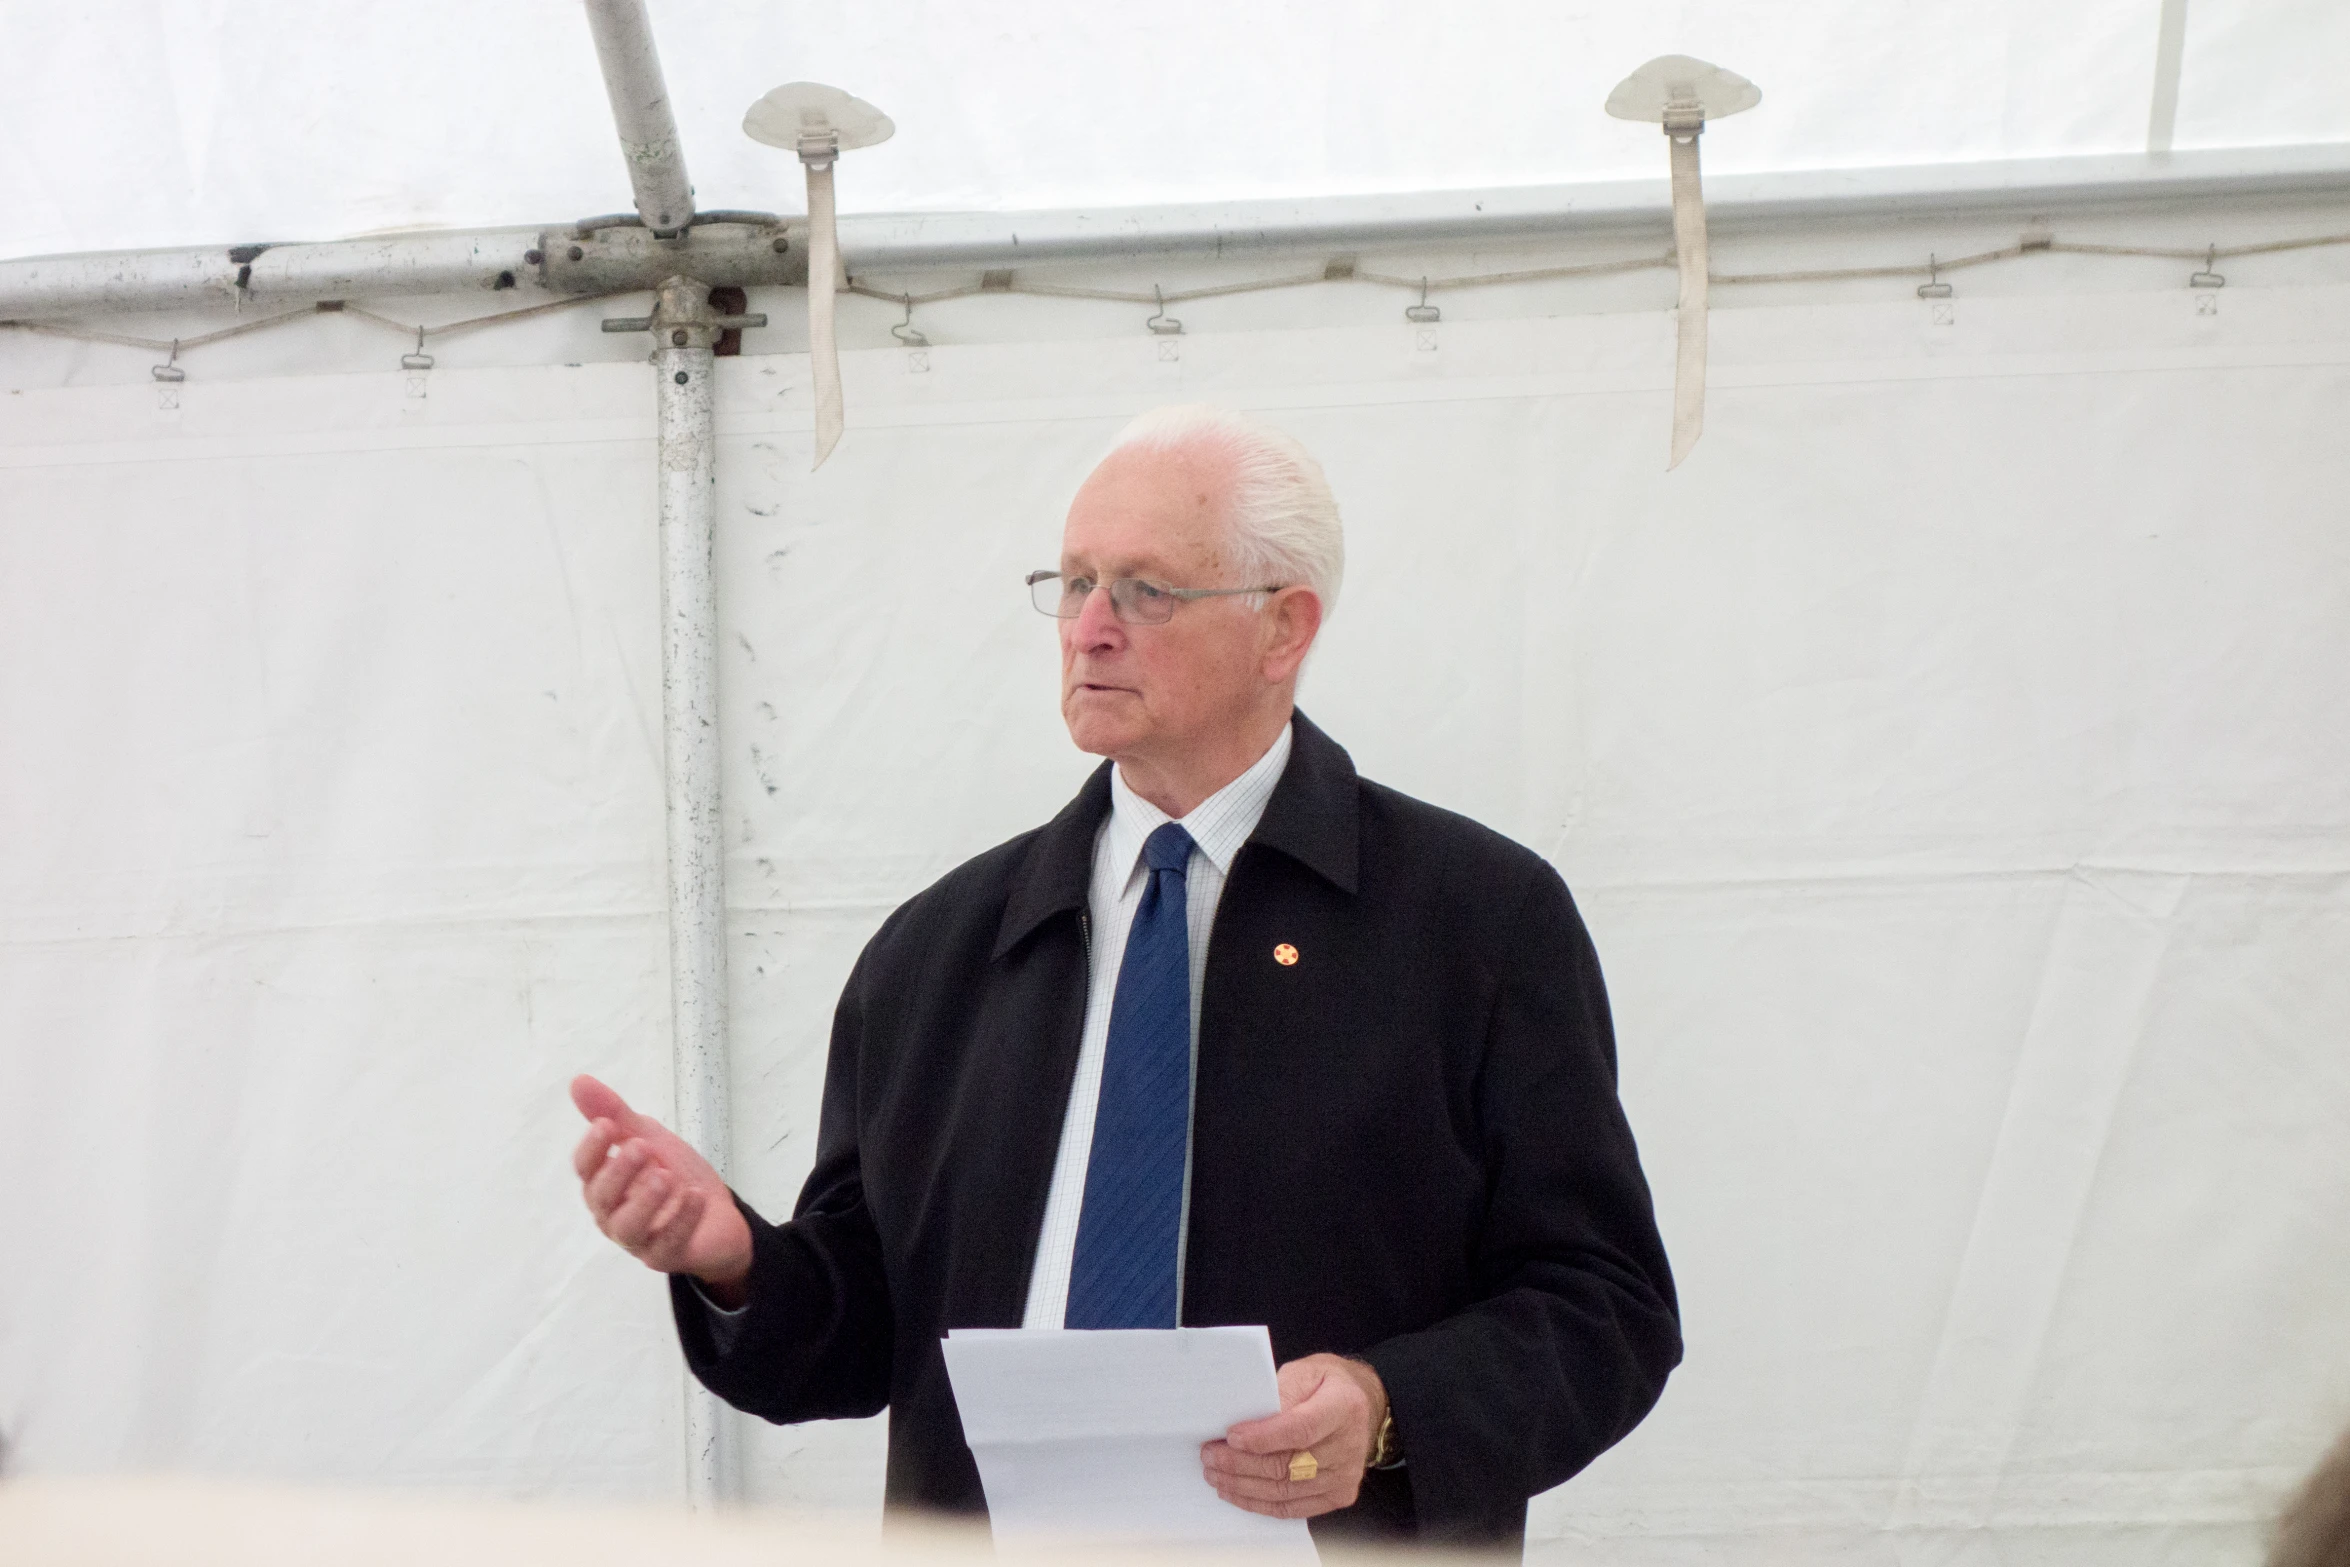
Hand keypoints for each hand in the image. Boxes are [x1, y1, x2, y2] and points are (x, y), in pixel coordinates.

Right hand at [569, 1074, 752, 1303]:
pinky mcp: (666, 1256)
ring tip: (665, 1176)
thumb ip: (616, 1114)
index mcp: (605, 1183)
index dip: (591, 1148)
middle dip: (618, 1172)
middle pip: (601, 1199)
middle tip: (641, 1148)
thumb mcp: (650, 1137)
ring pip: (627, 1228)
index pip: (585, 1168)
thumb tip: (578, 1081)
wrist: (719, 1212)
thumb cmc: (676, 1174)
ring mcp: (638, 1239)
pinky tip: (694, 1196)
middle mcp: (613, 1214)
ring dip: (644, 1201)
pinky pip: (667, 1244)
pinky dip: (681, 1219)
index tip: (607, 1125)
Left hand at [1201, 1353, 1386, 1519]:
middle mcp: (1349, 1446)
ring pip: (1285, 1491)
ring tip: (1215, 1474)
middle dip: (1241, 1463)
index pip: (1301, 1429)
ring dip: (1243, 1486)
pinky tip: (1236, 1492)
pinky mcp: (1338, 1496)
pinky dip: (1259, 1503)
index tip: (1231, 1437)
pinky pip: (1293, 1508)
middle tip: (1210, 1456)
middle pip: (1288, 1465)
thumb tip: (1247, 1421)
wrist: (1361, 1405)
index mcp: (1344, 1407)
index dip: (1263, 1437)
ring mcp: (1345, 1476)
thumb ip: (1280, 1392)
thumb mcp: (1305, 1371)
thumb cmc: (1327, 1384)